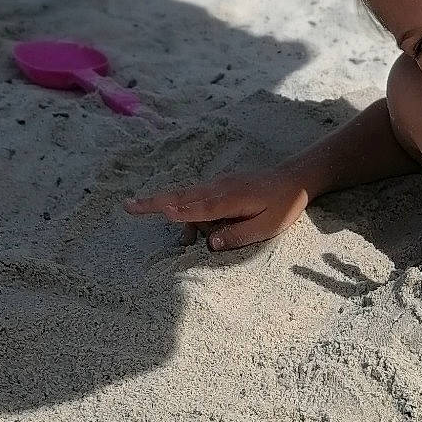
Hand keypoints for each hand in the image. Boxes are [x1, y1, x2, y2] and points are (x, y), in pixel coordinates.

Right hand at [125, 166, 308, 249]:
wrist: (295, 178)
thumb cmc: (283, 206)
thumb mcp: (267, 227)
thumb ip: (238, 235)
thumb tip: (209, 244)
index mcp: (231, 200)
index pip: (197, 208)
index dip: (176, 212)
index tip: (155, 211)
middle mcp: (219, 188)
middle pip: (181, 196)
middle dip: (153, 201)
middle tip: (127, 206)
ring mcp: (218, 183)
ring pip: (187, 195)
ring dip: (171, 207)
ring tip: (157, 218)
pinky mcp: (220, 184)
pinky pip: (197, 194)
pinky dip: (185, 205)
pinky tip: (184, 216)